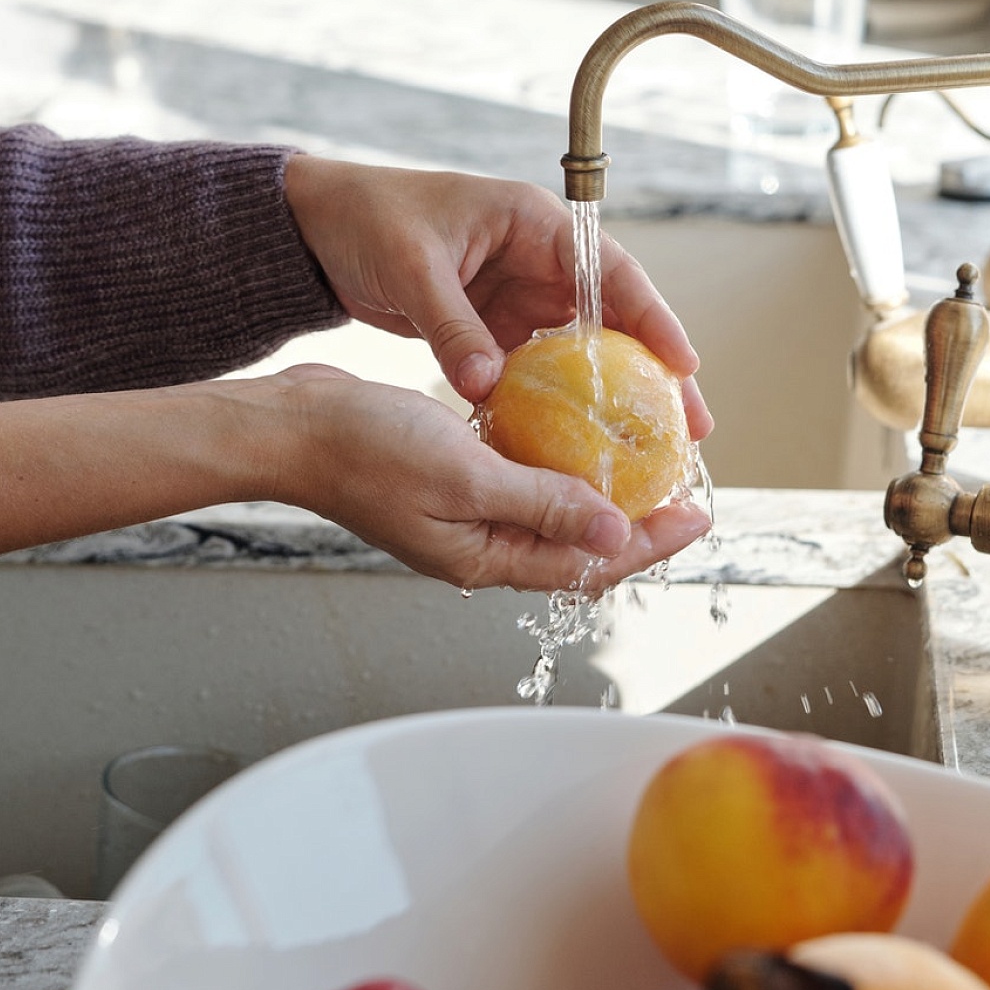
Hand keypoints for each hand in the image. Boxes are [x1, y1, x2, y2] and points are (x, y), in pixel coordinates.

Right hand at [257, 365, 711, 590]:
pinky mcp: (447, 477)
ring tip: (639, 458)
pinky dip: (549, 458)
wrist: (294, 426)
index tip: (696, 514)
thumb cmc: (363, 451)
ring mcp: (460, 511)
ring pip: (546, 508)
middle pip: (573, 542)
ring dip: (593, 487)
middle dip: (632, 519)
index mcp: (481, 558)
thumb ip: (541, 504)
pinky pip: (514, 475)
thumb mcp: (465, 476)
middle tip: (680, 486)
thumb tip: (614, 532)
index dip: (647, 541)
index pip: (585, 563)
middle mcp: (477, 543)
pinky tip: (569, 427)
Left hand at [285, 155, 712, 437]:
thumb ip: (452, 326)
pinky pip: (535, 367)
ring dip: (610, 396)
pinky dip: (553, 401)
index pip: (610, 270)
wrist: (317, 226)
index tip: (684, 365)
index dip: (654, 318)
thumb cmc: (365, 219)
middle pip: (612, 318)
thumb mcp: (412, 268)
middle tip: (689, 427)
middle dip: (651, 371)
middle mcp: (536, 258)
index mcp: (532, 223)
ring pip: (580, 349)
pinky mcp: (491, 324)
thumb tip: (488, 387)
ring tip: (646, 448)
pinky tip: (573, 444)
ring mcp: (516, 294)